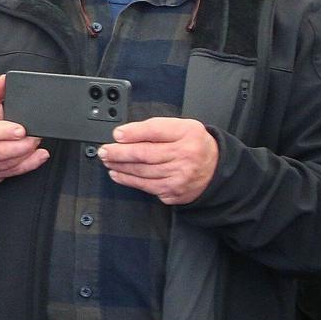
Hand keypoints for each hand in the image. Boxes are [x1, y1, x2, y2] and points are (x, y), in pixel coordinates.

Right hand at [0, 75, 47, 183]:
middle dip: (22, 145)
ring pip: (6, 164)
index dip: (4, 132)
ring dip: (26, 155)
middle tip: (36, 136)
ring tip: (37, 144)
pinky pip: (9, 173)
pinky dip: (27, 166)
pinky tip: (38, 157)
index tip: (21, 130)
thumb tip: (6, 79)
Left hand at [100, 117, 219, 205]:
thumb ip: (155, 128)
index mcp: (187, 134)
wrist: (216, 170)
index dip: (133, 133)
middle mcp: (185, 156)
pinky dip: (128, 180)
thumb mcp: (181, 127)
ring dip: (120, 166)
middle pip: (145, 154)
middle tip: (105, 150)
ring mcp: (179, 176)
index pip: (155, 131)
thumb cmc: (194, 145)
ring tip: (108, 160)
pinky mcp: (173, 192)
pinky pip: (145, 186)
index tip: (117, 135)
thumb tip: (125, 134)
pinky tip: (118, 174)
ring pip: (142, 171)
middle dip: (119, 153)